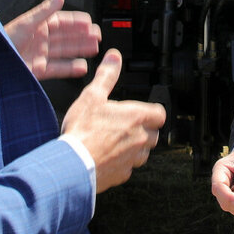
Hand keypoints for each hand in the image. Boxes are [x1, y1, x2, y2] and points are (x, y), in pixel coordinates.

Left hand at [4, 0, 100, 78]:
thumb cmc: (3, 40)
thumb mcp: (27, 22)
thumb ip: (45, 10)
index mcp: (38, 26)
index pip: (62, 22)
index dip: (76, 22)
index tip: (89, 22)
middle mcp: (40, 40)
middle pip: (66, 37)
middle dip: (82, 36)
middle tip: (97, 36)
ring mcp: (40, 55)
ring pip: (65, 52)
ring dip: (80, 50)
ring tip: (94, 49)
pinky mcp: (38, 70)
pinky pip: (58, 68)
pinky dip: (70, 68)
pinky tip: (81, 67)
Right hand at [62, 49, 165, 191]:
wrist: (73, 164)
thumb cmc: (83, 131)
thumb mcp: (92, 95)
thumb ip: (106, 76)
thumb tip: (114, 58)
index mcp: (137, 117)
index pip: (160, 114)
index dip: (152, 111)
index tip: (143, 111)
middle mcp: (140, 139)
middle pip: (153, 134)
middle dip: (143, 129)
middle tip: (124, 125)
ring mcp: (132, 159)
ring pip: (142, 152)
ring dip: (134, 147)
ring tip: (114, 141)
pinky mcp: (122, 175)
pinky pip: (128, 167)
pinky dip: (121, 162)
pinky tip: (106, 157)